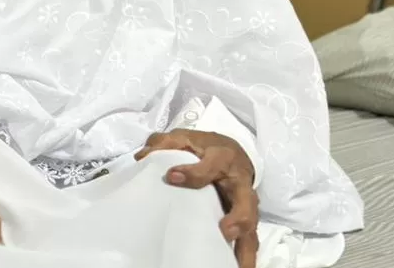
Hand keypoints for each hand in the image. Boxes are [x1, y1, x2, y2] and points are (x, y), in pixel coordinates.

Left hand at [135, 130, 258, 267]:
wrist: (233, 153)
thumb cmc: (205, 147)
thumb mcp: (184, 137)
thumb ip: (164, 144)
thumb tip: (142, 157)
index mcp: (222, 159)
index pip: (211, 166)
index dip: (193, 173)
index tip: (171, 176)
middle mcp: (239, 184)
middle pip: (246, 202)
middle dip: (239, 218)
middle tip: (226, 231)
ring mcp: (245, 205)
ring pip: (251, 228)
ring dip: (246, 250)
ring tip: (240, 267)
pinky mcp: (244, 221)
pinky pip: (248, 241)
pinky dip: (244, 257)